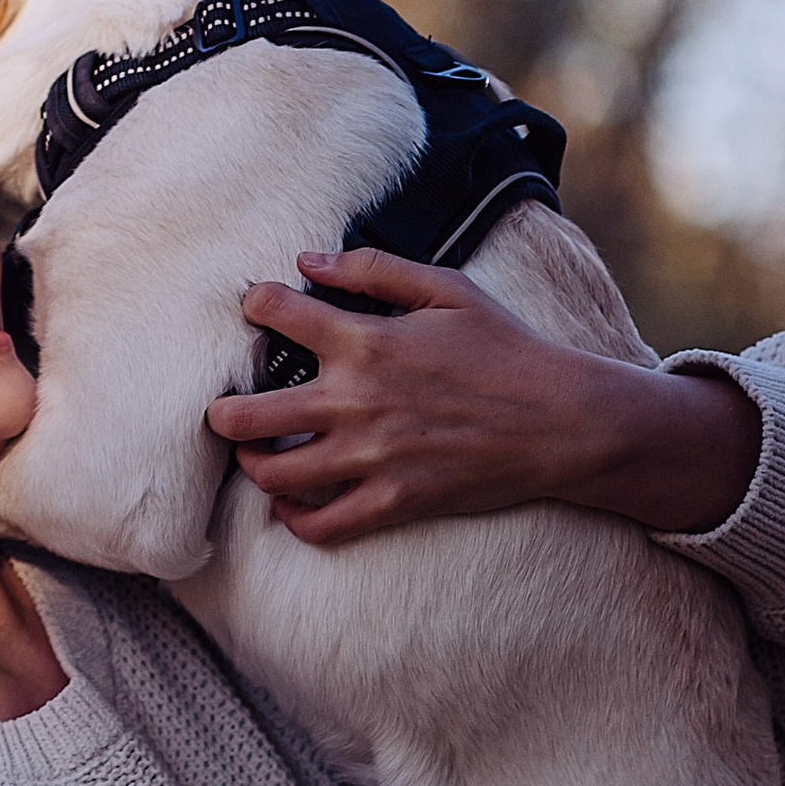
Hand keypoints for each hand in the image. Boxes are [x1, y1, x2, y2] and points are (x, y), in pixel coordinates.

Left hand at [202, 244, 762, 547]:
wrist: (562, 420)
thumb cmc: (507, 349)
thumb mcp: (447, 289)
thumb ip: (373, 269)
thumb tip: (309, 259)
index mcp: (366, 342)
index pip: (276, 315)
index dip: (254, 305)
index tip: (254, 307)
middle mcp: (356, 402)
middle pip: (246, 415)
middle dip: (222, 411)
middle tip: (223, 409)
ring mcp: (371, 458)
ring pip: (273, 475)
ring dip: (251, 465)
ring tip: (254, 455)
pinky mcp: (392, 503)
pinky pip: (320, 525)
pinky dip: (295, 519)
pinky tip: (292, 504)